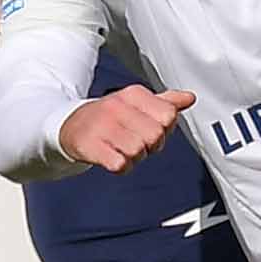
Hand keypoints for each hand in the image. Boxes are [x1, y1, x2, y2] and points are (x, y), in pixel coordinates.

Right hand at [58, 83, 193, 172]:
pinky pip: (120, 164)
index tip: (151, 128)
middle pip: (156, 136)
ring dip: (134, 158)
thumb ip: (165, 102)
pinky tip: (111, 158)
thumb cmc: (109, 117)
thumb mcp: (137, 104)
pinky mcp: (90, 145)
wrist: (70, 125)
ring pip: (138, 151)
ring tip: (121, 149)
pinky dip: (120, 167)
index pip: (169, 115)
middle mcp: (117, 106)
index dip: (165, 129)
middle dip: (150, 146)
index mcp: (133, 94)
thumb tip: (190, 98)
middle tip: (135, 142)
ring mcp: (102, 125)